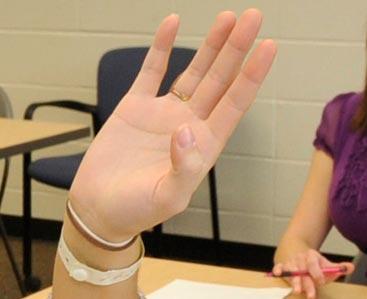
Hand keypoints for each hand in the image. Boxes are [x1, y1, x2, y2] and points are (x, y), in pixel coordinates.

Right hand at [66, 10, 276, 241]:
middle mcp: (189, 124)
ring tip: (228, 18)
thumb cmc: (135, 211)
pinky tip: (172, 23)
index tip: (268, 47)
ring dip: (211, 45)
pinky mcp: (135, 107)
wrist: (97, 210)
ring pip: (194, 71)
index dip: (252, 75)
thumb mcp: (166, 198)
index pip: (235, 103)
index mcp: (204, 145)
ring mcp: (163, 113)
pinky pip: (151, 70)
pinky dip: (161, 47)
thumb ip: (183, 168)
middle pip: (220, 79)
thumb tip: (186, 131)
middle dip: (237, 49)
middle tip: (254, 18)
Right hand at [272, 249, 354, 298]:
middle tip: (311, 295)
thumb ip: (338, 268)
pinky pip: (278, 267)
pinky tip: (277, 274)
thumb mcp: (325, 264)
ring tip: (297, 291)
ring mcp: (290, 262)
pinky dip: (278, 270)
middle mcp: (300, 259)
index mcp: (311, 256)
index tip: (321, 281)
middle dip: (307, 284)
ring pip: (291, 271)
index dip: (317, 272)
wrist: (295, 251)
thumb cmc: (313, 264)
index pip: (314, 263)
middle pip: (303, 271)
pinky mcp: (281, 266)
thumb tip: (351, 267)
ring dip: (294, 281)